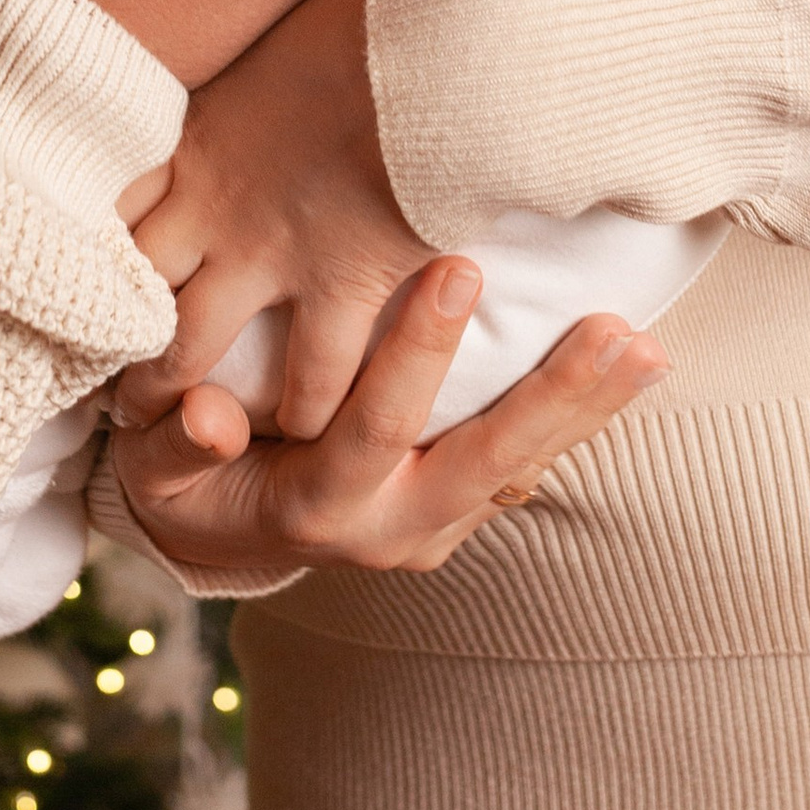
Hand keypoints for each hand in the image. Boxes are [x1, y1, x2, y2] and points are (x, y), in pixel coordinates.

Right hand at [110, 260, 668, 578]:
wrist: (220, 539)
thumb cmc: (182, 478)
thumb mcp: (158, 468)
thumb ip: (178, 442)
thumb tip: (200, 415)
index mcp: (318, 509)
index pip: (376, 427)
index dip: (416, 356)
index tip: (455, 270)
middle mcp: (388, 527)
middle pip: (485, 459)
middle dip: (551, 395)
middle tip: (613, 331)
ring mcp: (433, 525)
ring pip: (524, 466)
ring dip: (590, 411)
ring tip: (651, 349)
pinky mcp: (461, 509)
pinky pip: (529, 464)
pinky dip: (581, 421)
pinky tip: (633, 370)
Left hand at [115, 0, 433, 434]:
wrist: (445, 40)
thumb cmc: (376, 10)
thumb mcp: (285, 20)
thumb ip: (259, 56)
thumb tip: (268, 13)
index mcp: (194, 133)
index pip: (113, 202)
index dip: (90, 245)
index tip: (75, 273)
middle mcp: (211, 200)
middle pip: (128, 286)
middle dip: (113, 334)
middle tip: (106, 377)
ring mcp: (270, 249)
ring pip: (190, 348)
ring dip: (181, 392)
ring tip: (179, 426)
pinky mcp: (343, 283)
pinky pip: (311, 376)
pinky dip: (308, 413)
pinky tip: (307, 435)